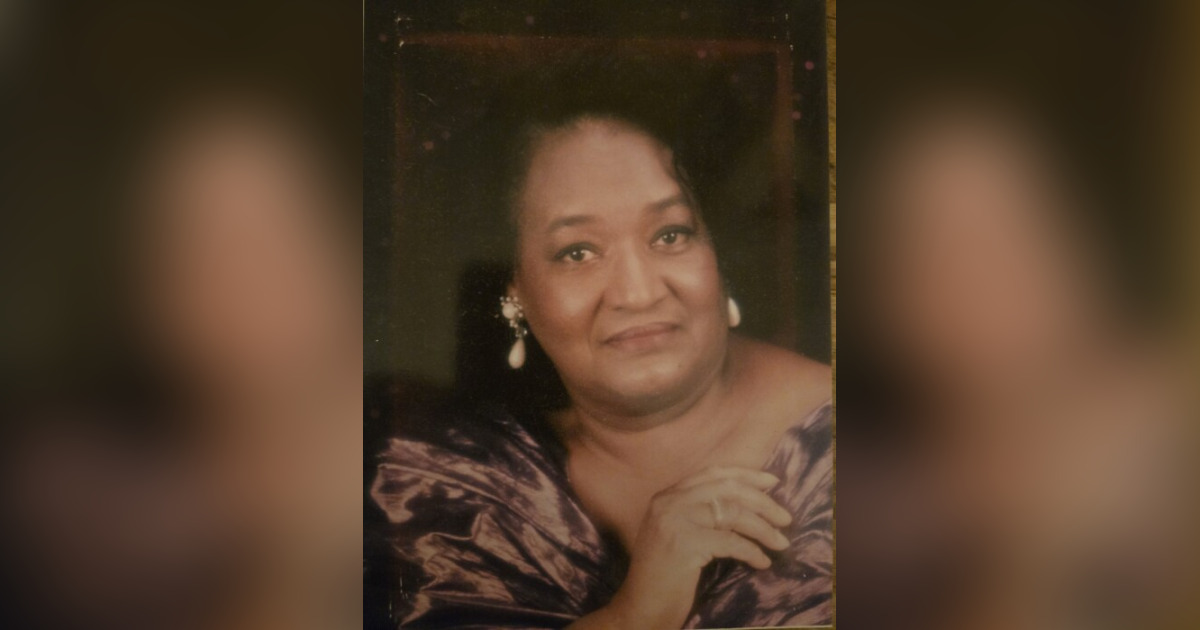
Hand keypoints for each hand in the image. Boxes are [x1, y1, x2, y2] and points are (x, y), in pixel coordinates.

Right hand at [596, 466, 792, 628]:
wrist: (640, 606)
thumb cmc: (664, 575)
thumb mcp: (679, 533)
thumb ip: (700, 513)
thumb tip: (748, 503)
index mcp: (667, 495)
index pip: (713, 474)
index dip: (747, 475)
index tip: (773, 482)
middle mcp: (669, 501)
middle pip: (728, 489)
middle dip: (763, 502)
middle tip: (786, 518)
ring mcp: (675, 520)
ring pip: (733, 513)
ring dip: (764, 529)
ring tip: (782, 544)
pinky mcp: (684, 543)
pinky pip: (731, 542)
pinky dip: (752, 551)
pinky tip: (762, 562)